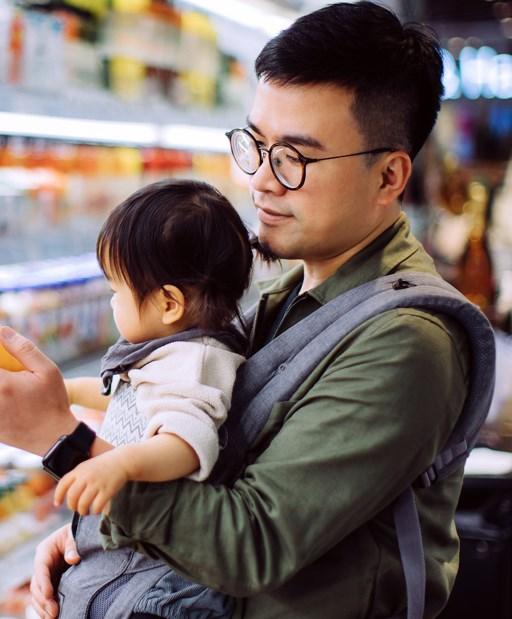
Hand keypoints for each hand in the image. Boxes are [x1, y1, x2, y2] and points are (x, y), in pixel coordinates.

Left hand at [0, 327, 76, 454]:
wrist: (53, 438)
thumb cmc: (53, 402)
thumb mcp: (47, 371)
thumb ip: (24, 349)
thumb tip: (3, 331)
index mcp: (3, 384)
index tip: (2, 360)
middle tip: (10, 373)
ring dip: (2, 383)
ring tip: (11, 387)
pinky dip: (1, 399)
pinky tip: (10, 399)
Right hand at [30, 523, 79, 617]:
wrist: (82, 535)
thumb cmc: (78, 532)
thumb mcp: (75, 535)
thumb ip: (73, 546)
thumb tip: (72, 559)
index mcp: (45, 550)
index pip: (41, 568)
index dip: (43, 582)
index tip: (49, 595)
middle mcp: (43, 565)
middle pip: (37, 585)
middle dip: (44, 600)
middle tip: (54, 613)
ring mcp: (47, 576)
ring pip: (39, 595)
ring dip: (43, 608)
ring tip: (52, 618)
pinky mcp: (53, 583)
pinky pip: (46, 598)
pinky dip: (46, 608)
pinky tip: (52, 617)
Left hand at [54, 451, 129, 514]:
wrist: (121, 461)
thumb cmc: (103, 466)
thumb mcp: (87, 466)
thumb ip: (76, 477)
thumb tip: (66, 494)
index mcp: (79, 470)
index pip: (63, 484)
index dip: (58, 495)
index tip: (57, 503)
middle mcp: (86, 477)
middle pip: (72, 497)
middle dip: (72, 506)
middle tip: (76, 509)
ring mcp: (97, 484)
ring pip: (83, 504)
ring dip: (83, 511)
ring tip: (86, 512)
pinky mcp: (107, 490)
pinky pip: (97, 506)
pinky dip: (95, 511)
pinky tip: (97, 510)